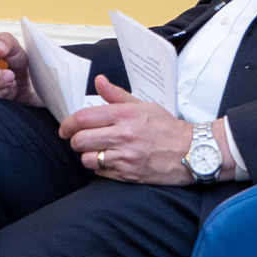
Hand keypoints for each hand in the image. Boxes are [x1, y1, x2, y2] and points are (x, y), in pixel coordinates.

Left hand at [61, 75, 193, 182]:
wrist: (190, 151)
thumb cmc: (166, 127)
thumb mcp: (143, 106)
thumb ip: (117, 96)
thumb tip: (99, 81)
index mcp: (125, 115)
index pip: (84, 118)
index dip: (68, 124)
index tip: (66, 128)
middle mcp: (124, 136)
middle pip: (80, 140)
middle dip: (76, 140)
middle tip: (81, 139)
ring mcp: (126, 157)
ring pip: (87, 159)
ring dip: (88, 155)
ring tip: (97, 150)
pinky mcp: (129, 175)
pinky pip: (100, 173)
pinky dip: (100, 168)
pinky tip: (109, 161)